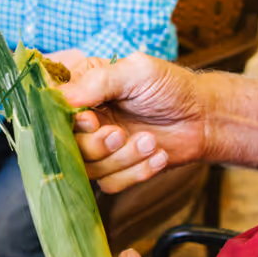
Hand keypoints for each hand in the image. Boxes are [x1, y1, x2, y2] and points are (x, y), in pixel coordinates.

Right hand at [58, 52, 210, 193]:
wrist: (205, 117)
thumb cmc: (171, 87)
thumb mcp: (136, 71)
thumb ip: (97, 81)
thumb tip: (61, 98)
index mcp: (83, 90)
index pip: (53, 110)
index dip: (67, 121)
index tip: (91, 119)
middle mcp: (86, 120)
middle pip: (67, 145)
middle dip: (95, 145)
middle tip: (120, 134)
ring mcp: (99, 147)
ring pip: (88, 169)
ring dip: (121, 159)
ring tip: (150, 141)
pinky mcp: (116, 170)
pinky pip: (110, 184)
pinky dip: (136, 173)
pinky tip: (158, 156)